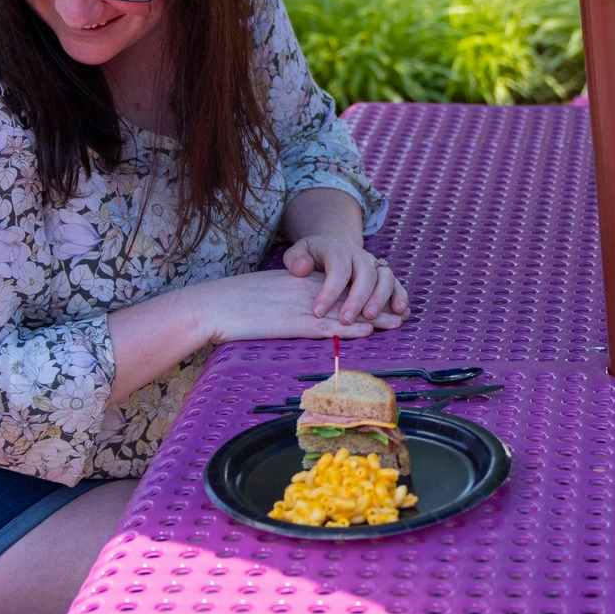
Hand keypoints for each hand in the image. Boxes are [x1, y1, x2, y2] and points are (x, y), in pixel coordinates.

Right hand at [201, 268, 399, 344]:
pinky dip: (347, 329)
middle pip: (349, 298)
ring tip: (396, 323)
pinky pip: (325, 326)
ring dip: (372, 318)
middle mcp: (304, 291)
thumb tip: (302, 309)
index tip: (383, 299)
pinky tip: (366, 331)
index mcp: (298, 282)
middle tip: (402, 312)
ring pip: (343, 312)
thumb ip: (287, 297)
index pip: (338, 286)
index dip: (363, 294)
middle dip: (377, 305)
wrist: (213, 306)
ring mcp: (300, 307)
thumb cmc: (233, 303)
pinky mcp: (292, 323)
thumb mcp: (267, 294)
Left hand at [280, 232, 409, 323]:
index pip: (338, 269)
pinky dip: (402, 298)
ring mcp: (376, 266)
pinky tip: (401, 314)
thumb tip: (302, 269)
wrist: (336, 245)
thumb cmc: (314, 255)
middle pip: (365, 274)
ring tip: (370, 317)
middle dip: (357, 298)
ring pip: (385, 278)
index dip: (329, 291)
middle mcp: (361, 256)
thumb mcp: (299, 251)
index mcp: (339, 250)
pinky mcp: (386, 277)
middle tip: (345, 320)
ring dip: (381, 298)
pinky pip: (398, 285)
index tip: (318, 312)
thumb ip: (296, 259)